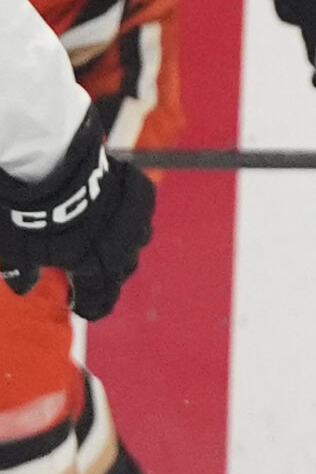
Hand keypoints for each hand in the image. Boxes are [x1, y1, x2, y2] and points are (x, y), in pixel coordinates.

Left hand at [0, 106, 156, 320]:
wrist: (49, 164)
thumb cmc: (30, 212)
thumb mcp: (15, 249)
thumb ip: (24, 271)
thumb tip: (25, 287)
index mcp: (94, 268)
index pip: (100, 299)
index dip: (92, 306)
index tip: (84, 309)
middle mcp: (121, 249)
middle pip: (121, 272)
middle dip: (107, 278)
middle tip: (92, 276)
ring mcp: (134, 221)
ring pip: (136, 244)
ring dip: (123, 248)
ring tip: (110, 244)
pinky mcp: (141, 194)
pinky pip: (142, 214)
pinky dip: (132, 218)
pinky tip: (120, 214)